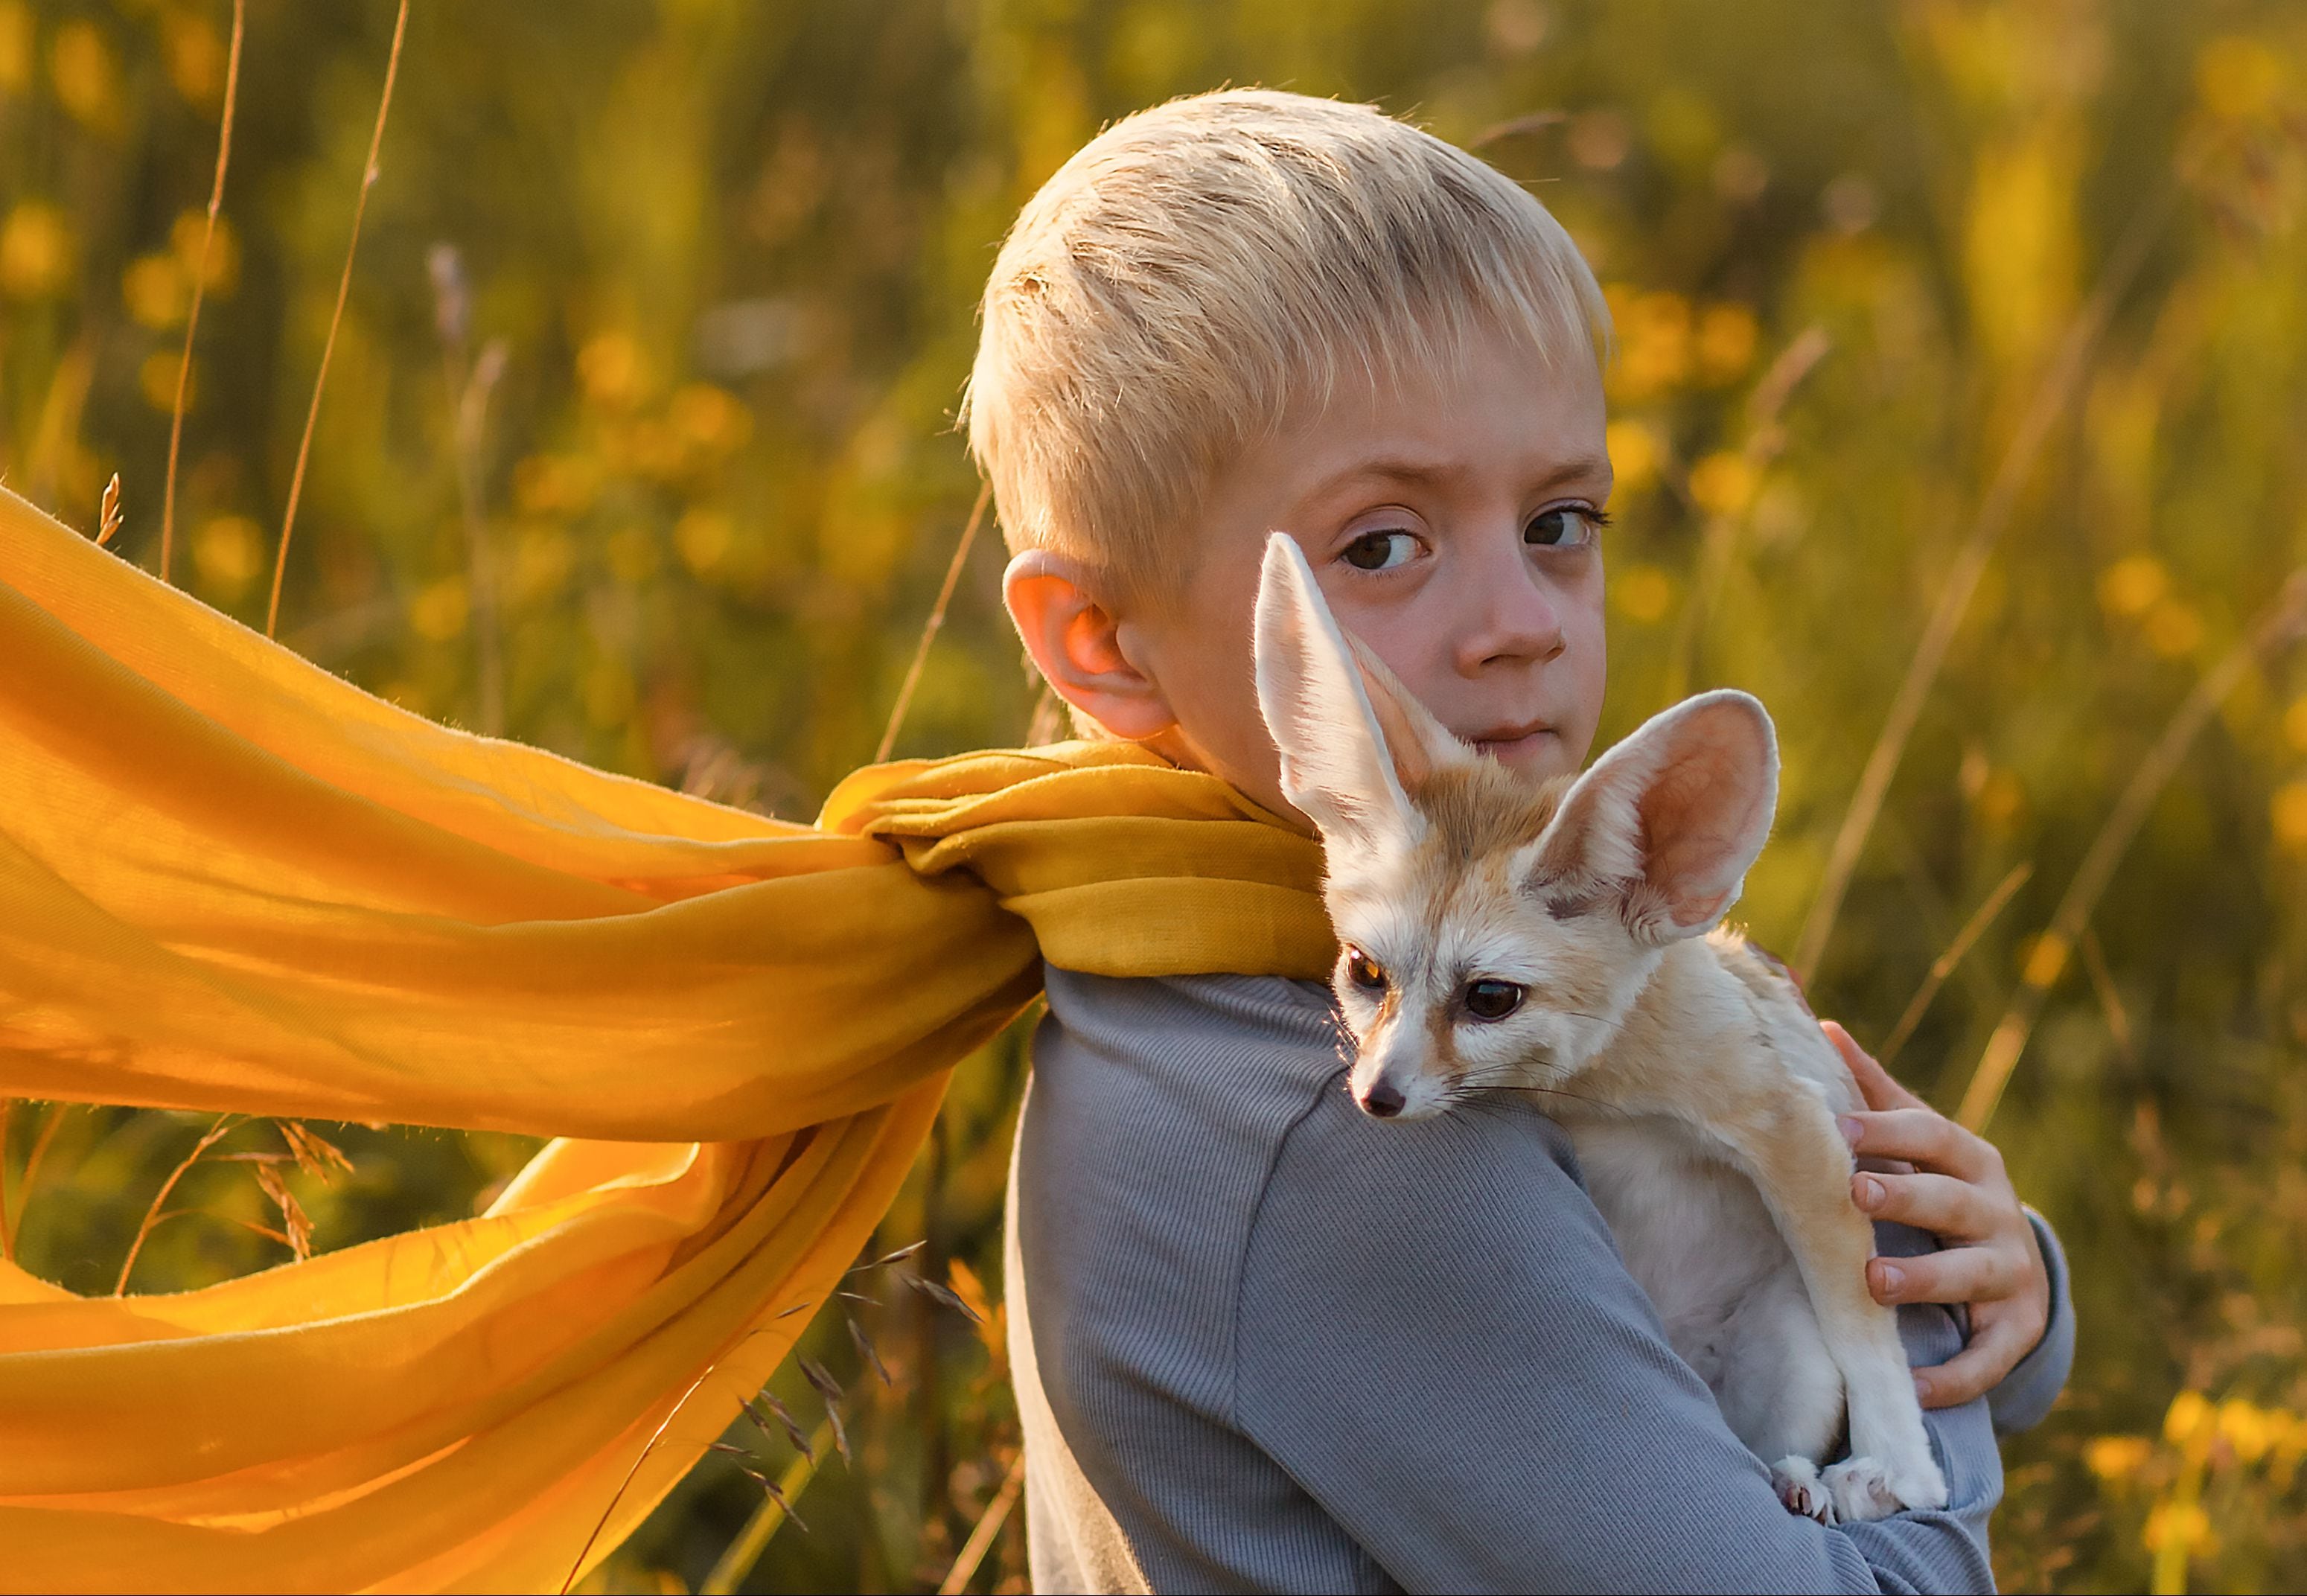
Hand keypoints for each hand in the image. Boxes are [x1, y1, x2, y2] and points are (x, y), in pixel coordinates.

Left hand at [1821, 1020, 2050, 1409]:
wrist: (2010, 1263)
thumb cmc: (1939, 1187)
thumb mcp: (1916, 1141)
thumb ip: (1873, 1092)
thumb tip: (1821, 1025)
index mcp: (1970, 1158)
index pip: (1931, 1134)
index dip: (1886, 1129)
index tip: (1837, 1128)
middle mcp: (1998, 1211)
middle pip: (1951, 1201)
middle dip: (1905, 1198)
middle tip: (1855, 1194)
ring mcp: (2013, 1272)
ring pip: (1973, 1275)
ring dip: (1925, 1280)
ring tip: (1873, 1283)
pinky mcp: (2017, 1330)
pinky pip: (1989, 1358)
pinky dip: (1954, 1376)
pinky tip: (1913, 1385)